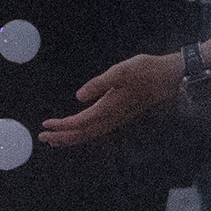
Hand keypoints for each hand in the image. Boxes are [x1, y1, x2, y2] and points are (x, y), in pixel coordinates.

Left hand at [41, 48, 178, 146]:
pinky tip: (76, 131)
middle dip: (62, 137)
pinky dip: (82, 133)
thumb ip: (99, 83)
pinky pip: (96, 130)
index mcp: (110, 107)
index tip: (46, 125)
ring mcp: (116, 119)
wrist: (168, 77)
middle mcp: (112, 117)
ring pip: (90, 134)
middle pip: (83, 134)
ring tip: (53, 139)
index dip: (62, 125)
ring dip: (70, 138)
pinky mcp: (119, 116)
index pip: (80, 122)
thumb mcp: (121, 71)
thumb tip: (79, 96)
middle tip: (42, 137)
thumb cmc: (146, 71)